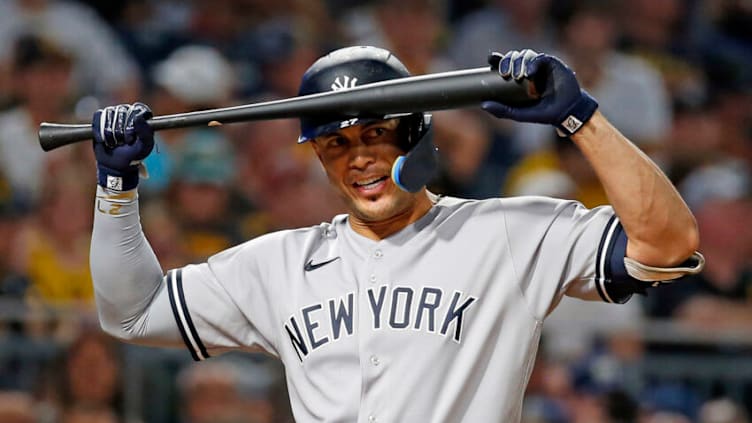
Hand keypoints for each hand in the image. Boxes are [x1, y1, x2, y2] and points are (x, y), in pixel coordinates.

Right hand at [92, 103, 153, 190]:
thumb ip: (145, 132)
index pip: (139, 109)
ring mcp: (114, 113)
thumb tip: (138, 117)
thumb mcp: (144, 147)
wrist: (116, 164)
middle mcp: (128, 111)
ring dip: (111, 133)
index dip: (134, 123)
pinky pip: (99, 116)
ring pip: (109, 113)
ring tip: (115, 142)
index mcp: (142, 117)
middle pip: (123, 111)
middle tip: (124, 142)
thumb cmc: (133, 155)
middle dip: (122, 131)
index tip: (132, 137)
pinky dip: (100, 130)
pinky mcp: (101, 117)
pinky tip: (103, 140)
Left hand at [481, 49, 597, 135]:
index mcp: (518, 77)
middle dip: (507, 61)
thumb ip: (503, 111)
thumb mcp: (520, 114)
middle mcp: (528, 69)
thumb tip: (483, 105)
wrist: (566, 113)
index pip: (505, 64)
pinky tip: (530, 73)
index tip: (489, 60)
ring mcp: (540, 65)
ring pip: (525, 54)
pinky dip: (533, 63)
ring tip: (518, 77)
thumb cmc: (543, 113)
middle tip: (504, 74)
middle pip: (513, 57)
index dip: (497, 60)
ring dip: (519, 62)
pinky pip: (540, 57)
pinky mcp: (552, 63)